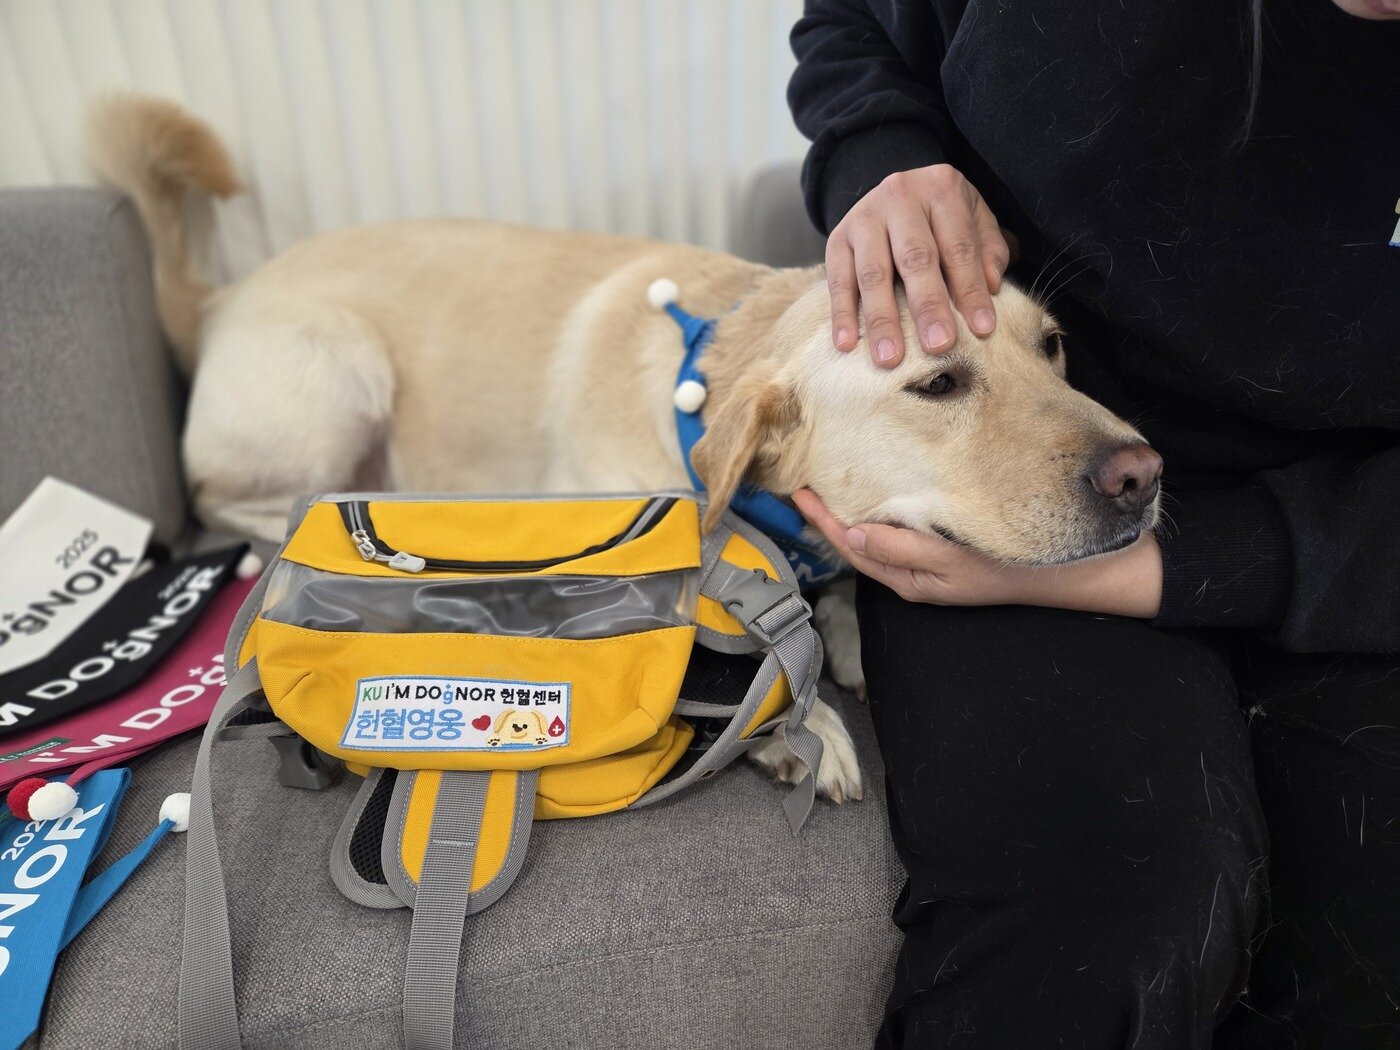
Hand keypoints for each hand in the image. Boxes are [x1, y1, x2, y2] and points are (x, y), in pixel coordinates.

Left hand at [793, 490, 1163, 618]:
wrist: (1074, 570)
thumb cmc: (1015, 566)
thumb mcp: (957, 561)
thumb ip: (905, 549)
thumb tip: (854, 536)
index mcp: (909, 577)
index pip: (851, 544)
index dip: (822, 518)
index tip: (799, 487)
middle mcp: (912, 569)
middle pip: (858, 537)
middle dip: (830, 510)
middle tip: (804, 471)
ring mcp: (929, 557)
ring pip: (878, 530)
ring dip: (854, 504)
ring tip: (831, 472)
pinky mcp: (947, 543)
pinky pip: (903, 523)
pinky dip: (884, 502)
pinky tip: (881, 477)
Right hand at [826, 164, 1010, 367]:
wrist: (896, 192)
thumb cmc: (942, 217)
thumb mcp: (974, 218)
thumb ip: (987, 250)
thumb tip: (990, 287)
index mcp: (941, 189)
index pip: (959, 246)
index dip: (970, 289)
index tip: (981, 329)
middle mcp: (899, 197)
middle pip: (915, 257)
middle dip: (928, 305)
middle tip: (938, 344)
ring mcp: (863, 218)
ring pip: (873, 272)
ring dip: (882, 318)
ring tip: (890, 357)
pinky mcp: (837, 239)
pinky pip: (837, 279)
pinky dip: (842, 314)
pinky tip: (848, 344)